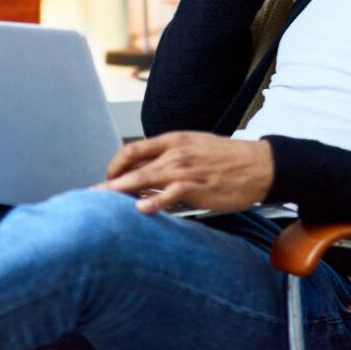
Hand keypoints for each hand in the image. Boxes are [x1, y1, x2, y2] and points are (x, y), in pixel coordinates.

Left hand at [98, 132, 273, 214]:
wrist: (260, 164)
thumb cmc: (228, 160)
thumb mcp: (195, 149)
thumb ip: (170, 159)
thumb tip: (145, 176)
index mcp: (174, 140)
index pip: (133, 149)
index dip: (114, 165)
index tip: (106, 179)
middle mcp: (176, 152)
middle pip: (133, 165)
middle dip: (109, 182)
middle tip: (90, 196)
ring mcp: (186, 169)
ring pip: (145, 178)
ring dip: (121, 191)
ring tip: (102, 203)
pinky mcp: (198, 187)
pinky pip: (171, 194)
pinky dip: (155, 201)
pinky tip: (141, 209)